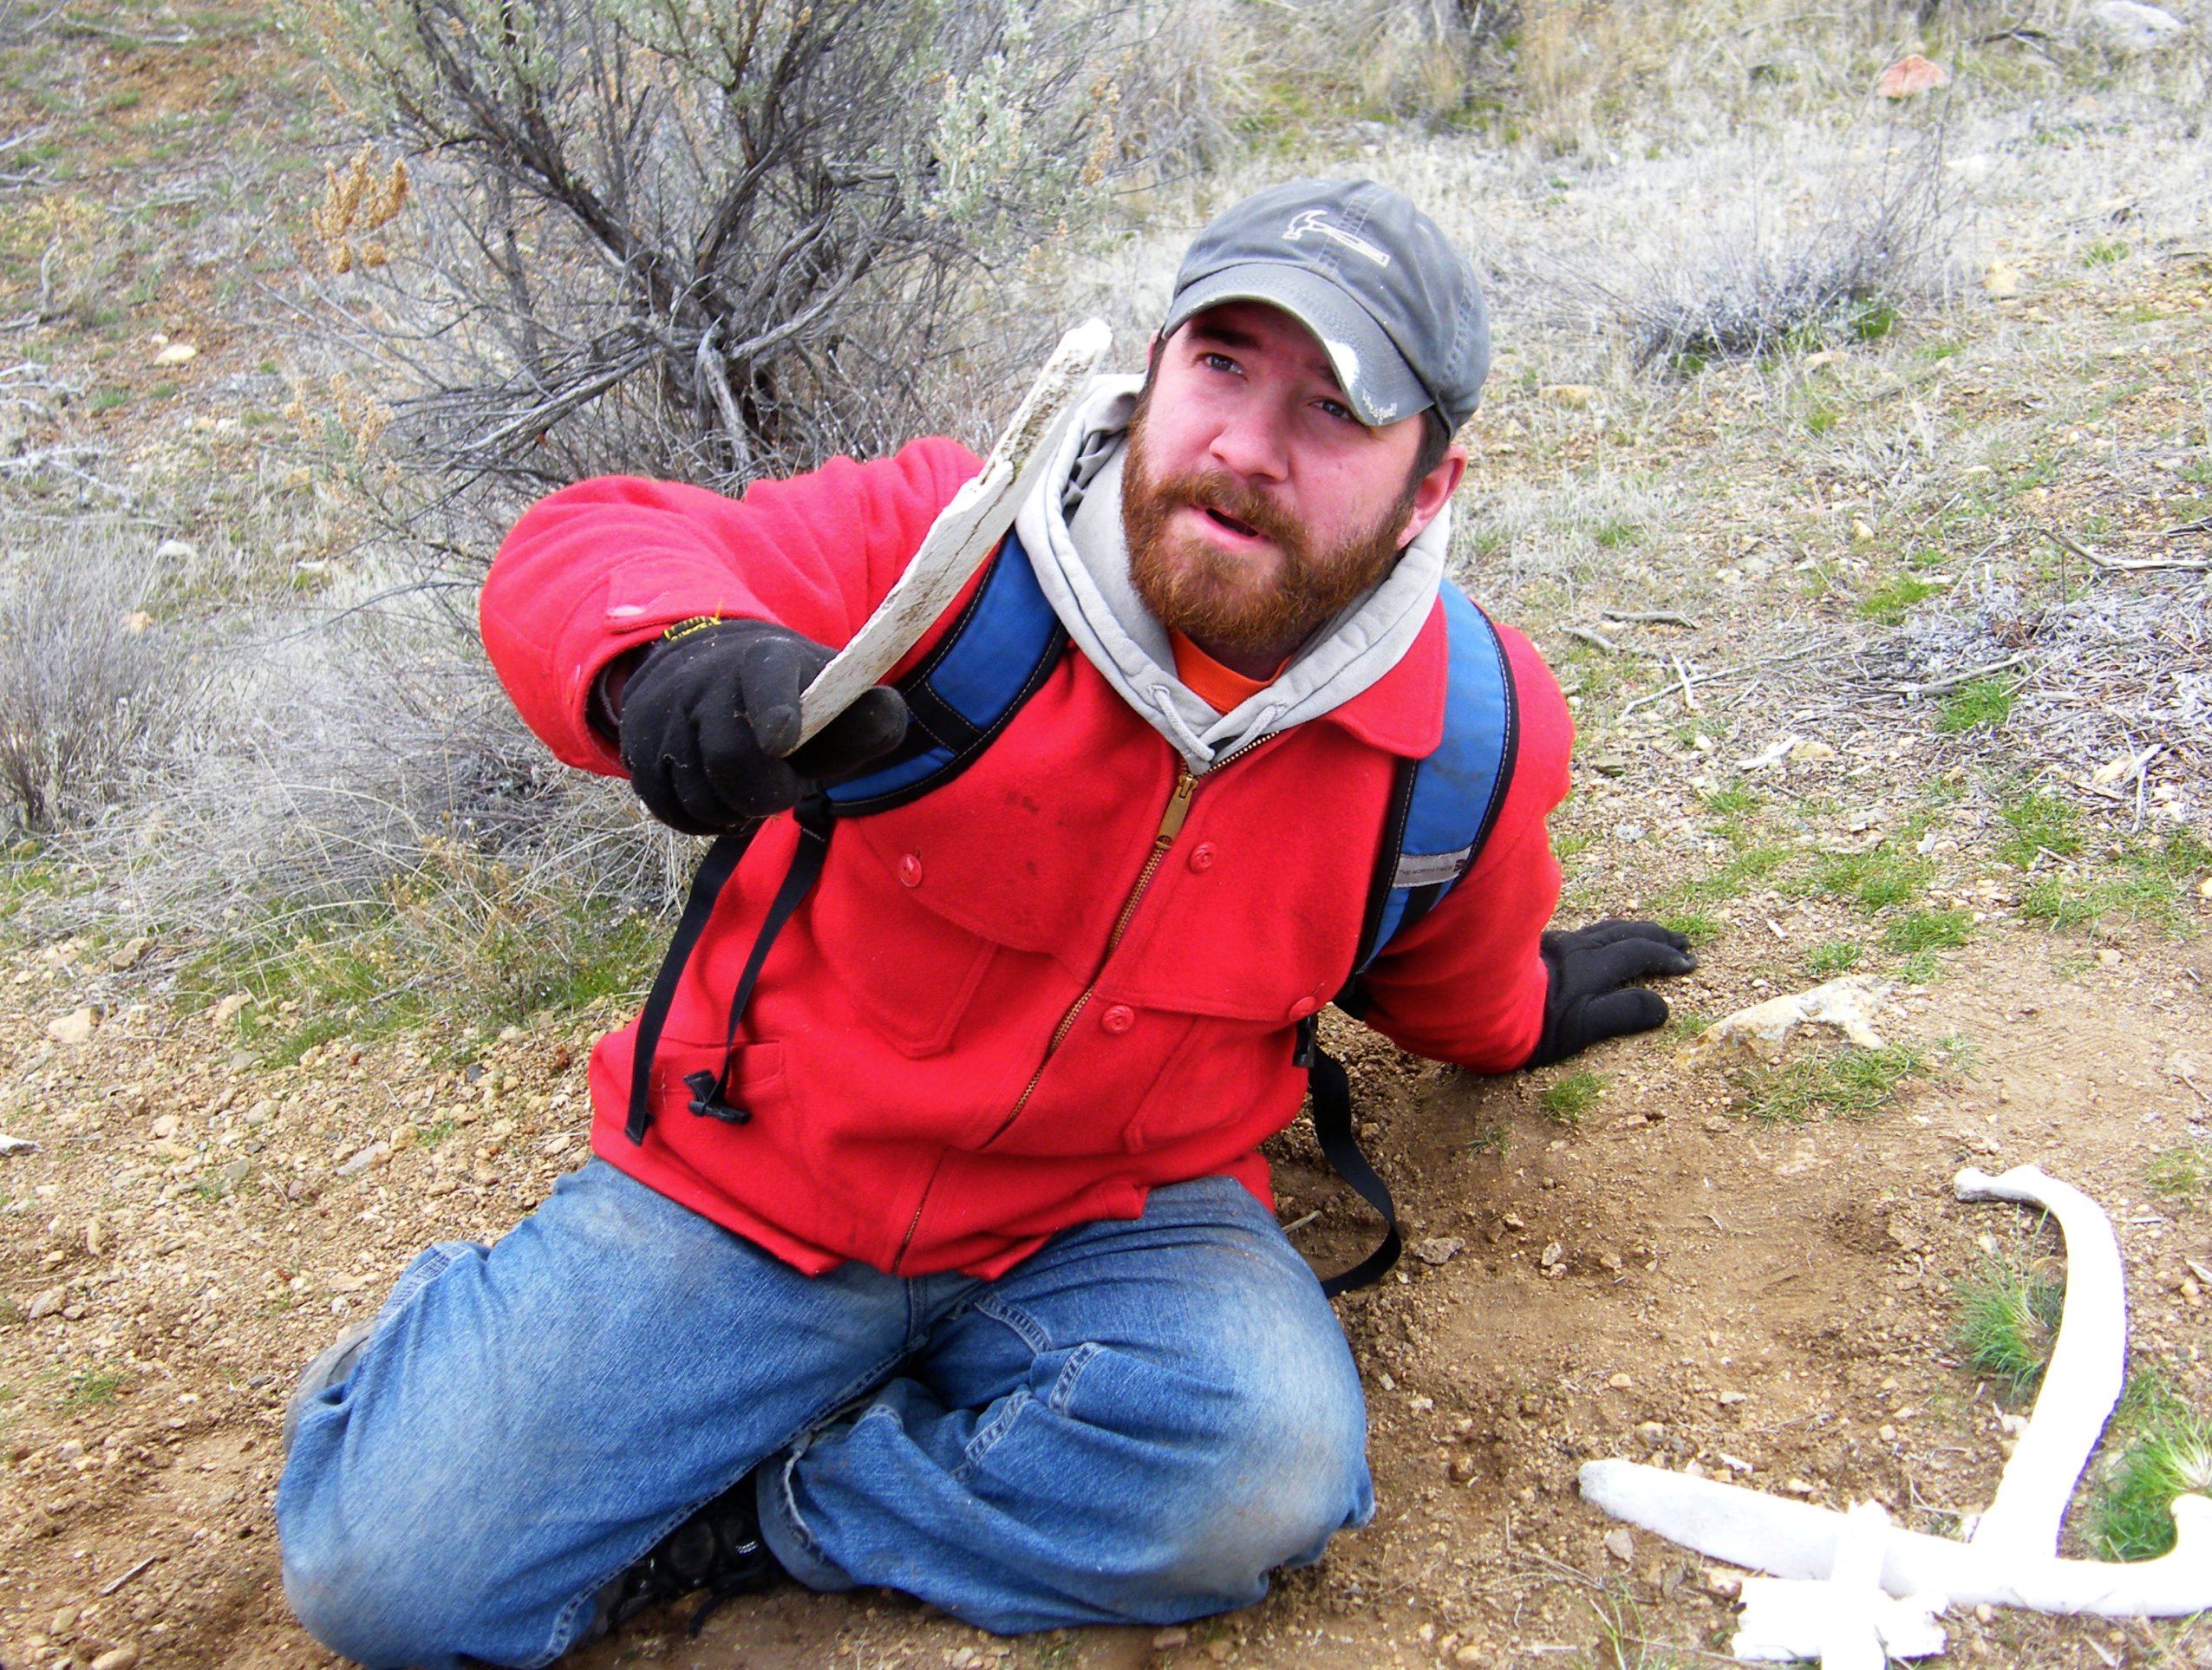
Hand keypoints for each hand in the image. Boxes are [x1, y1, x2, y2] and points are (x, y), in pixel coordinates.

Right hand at [616, 619, 907, 834]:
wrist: (711, 672)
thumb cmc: (795, 699)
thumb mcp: (835, 697)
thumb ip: (871, 715)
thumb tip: (884, 719)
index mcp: (765, 660)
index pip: (766, 678)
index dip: (775, 709)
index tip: (782, 741)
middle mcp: (706, 681)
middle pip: (731, 759)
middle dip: (765, 793)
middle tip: (784, 789)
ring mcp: (666, 715)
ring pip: (700, 796)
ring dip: (736, 812)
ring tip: (754, 789)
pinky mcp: (640, 752)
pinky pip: (672, 812)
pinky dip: (705, 821)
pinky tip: (723, 798)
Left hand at [1525, 919, 1696, 1067]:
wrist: (1471, 1008)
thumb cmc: (1528, 1025)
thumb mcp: (1581, 1028)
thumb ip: (1623, 1014)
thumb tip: (1663, 1006)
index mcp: (1590, 967)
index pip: (1638, 954)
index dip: (1666, 957)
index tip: (1690, 962)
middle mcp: (1574, 949)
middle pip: (1624, 933)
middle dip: (1656, 936)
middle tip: (1682, 940)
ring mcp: (1551, 946)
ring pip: (1599, 929)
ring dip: (1630, 930)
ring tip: (1648, 934)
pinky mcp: (1530, 948)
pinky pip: (1576, 933)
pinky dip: (1599, 933)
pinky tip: (1593, 940)